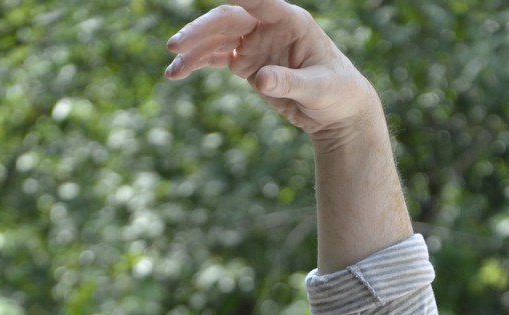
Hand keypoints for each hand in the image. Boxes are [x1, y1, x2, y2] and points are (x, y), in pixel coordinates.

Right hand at [165, 0, 376, 140]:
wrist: (337, 110)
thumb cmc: (336, 92)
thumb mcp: (317, 89)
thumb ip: (289, 82)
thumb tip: (260, 80)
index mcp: (290, 21)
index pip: (259, 0)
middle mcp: (268, 26)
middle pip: (228, 20)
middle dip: (200, 32)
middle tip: (176, 47)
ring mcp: (256, 44)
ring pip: (217, 40)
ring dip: (193, 52)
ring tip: (172, 72)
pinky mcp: (248, 64)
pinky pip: (217, 58)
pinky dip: (197, 64)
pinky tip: (177, 73)